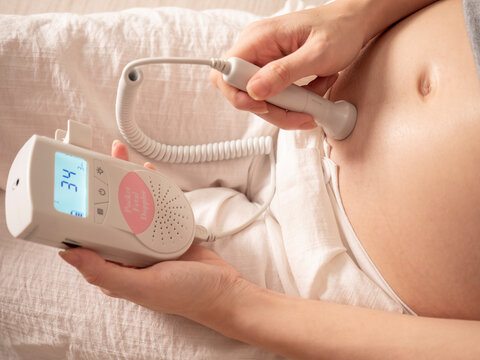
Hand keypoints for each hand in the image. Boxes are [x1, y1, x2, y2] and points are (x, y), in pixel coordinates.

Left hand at [58, 141, 247, 322]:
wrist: (223, 287)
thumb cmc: (184, 294)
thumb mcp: (142, 286)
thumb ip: (105, 272)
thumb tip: (68, 255)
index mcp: (116, 267)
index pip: (89, 237)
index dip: (78, 213)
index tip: (73, 190)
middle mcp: (129, 251)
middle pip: (110, 214)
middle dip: (102, 187)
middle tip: (98, 162)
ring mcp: (149, 238)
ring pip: (133, 204)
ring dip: (126, 180)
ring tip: (118, 157)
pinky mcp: (167, 228)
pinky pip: (156, 203)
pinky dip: (151, 186)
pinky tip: (146, 172)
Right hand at [210, 1, 364, 129]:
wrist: (353, 24)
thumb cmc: (339, 30)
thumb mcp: (317, 54)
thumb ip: (285, 73)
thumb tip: (254, 90)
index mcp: (259, 38)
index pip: (226, 72)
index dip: (238, 95)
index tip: (263, 106)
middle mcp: (256, 49)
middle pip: (243, 92)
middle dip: (271, 109)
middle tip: (298, 113)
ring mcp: (264, 61)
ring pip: (260, 99)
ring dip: (287, 107)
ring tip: (314, 98)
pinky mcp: (274, 71)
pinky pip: (274, 95)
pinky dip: (294, 102)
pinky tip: (312, 91)